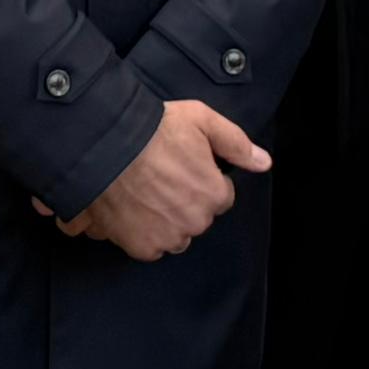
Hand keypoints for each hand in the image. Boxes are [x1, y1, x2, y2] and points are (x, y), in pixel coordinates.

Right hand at [62, 100, 267, 260]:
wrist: (105, 145)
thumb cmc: (154, 130)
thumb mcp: (202, 120)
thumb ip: (236, 143)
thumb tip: (264, 163)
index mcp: (214, 195)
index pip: (220, 197)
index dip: (202, 180)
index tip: (183, 167)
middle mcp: (195, 223)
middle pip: (197, 218)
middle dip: (184, 202)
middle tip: (161, 177)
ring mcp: (168, 237)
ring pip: (175, 235)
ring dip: (165, 221)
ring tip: (144, 194)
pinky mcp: (141, 247)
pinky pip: (149, 246)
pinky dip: (141, 232)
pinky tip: (130, 208)